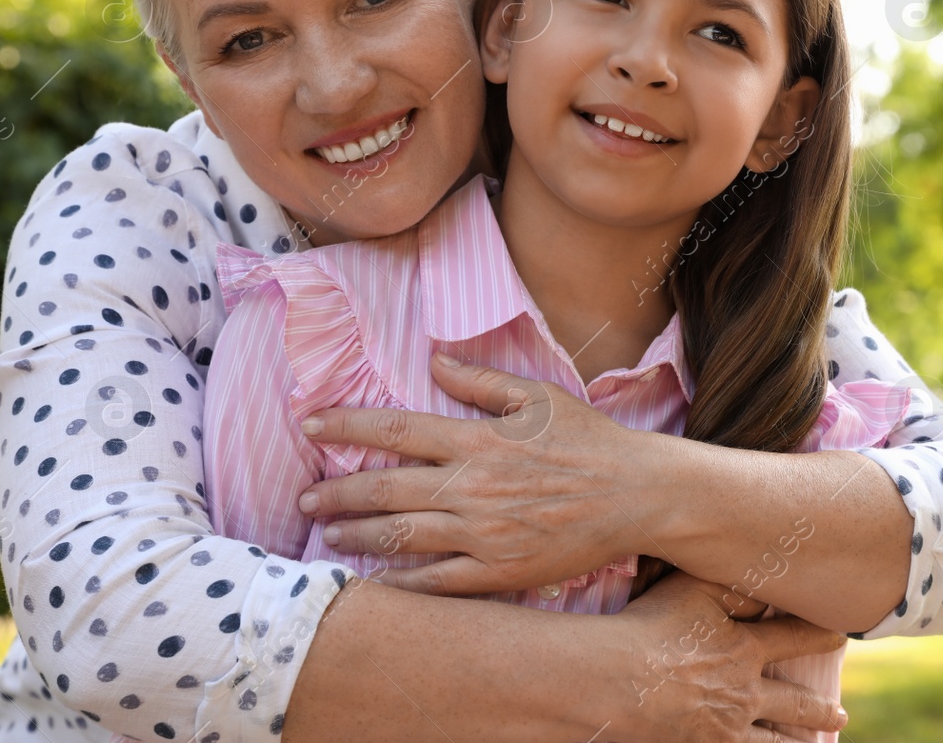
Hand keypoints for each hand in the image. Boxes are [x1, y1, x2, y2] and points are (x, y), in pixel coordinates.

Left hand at [297, 354, 662, 592]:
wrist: (638, 494)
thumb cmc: (590, 440)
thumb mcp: (538, 396)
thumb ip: (481, 381)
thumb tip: (433, 361)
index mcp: (479, 439)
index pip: (395, 429)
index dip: (346, 426)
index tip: (310, 424)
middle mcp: (473, 486)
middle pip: (384, 489)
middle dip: (336, 492)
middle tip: (304, 498)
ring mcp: (484, 533)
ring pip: (401, 536)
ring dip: (356, 534)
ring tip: (328, 533)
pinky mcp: (499, 571)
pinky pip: (436, 581)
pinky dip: (399, 581)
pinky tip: (373, 579)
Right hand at [603, 571, 849, 742]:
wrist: (614, 680)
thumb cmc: (650, 627)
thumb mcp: (692, 588)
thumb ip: (732, 584)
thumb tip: (768, 585)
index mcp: (746, 651)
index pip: (797, 640)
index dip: (822, 637)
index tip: (841, 637)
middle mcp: (744, 694)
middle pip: (795, 705)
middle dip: (820, 710)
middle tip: (839, 714)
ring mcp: (725, 729)